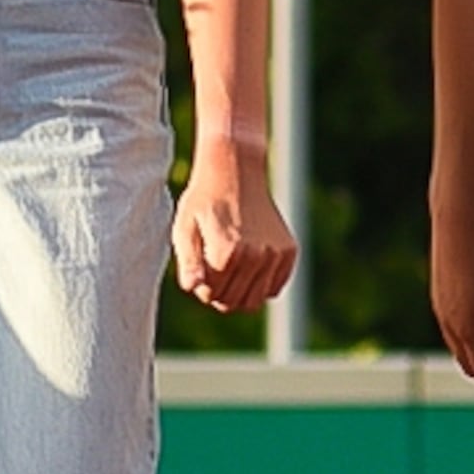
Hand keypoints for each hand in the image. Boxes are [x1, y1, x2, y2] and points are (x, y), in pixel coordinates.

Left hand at [174, 142, 298, 314]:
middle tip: (213, 266)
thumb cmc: (204, 200)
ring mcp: (276, 254)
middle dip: (218, 291)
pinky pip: (274, 288)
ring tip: (230, 267)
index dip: (201, 284)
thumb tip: (192, 286)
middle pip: (232, 302)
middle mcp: (256, 255)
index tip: (200, 264)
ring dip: (239, 291)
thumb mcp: (185, 228)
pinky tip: (249, 263)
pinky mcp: (289, 252)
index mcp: (227, 252)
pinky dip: (260, 284)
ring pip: (255, 301)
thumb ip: (188, 261)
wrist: (236, 170)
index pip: (210, 295)